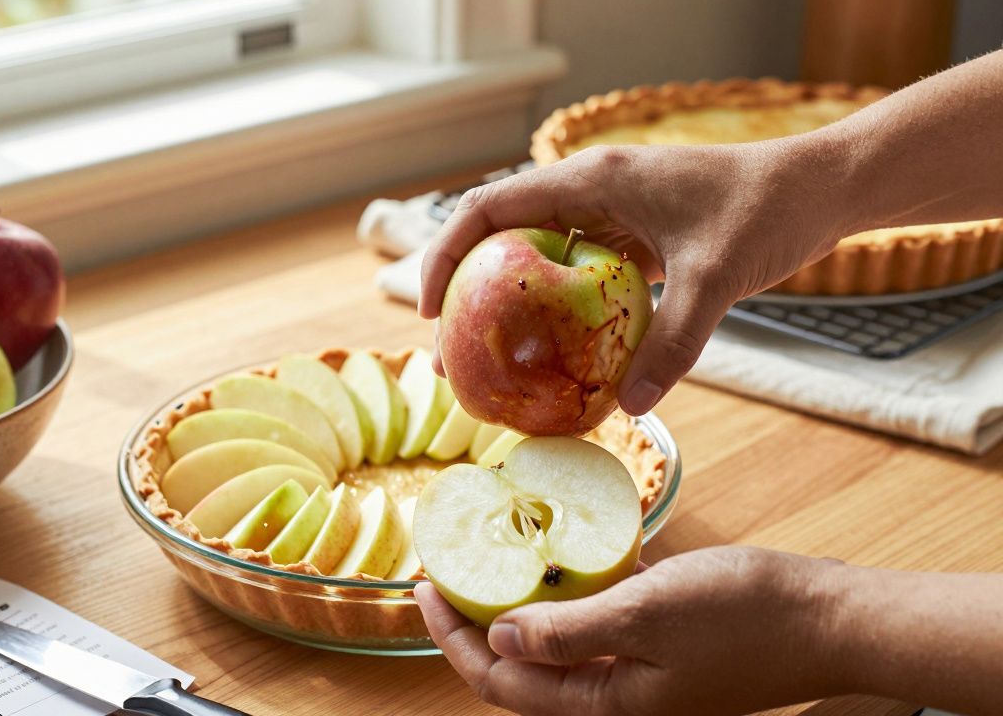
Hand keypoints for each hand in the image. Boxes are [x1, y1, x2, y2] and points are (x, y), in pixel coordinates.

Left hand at [416, 546, 846, 715]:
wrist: (831, 618)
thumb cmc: (747, 616)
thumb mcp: (646, 614)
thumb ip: (567, 631)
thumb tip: (496, 640)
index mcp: (604, 705)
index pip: (500, 682)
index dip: (452, 637)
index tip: (424, 584)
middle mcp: (614, 699)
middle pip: (519, 670)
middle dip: (474, 623)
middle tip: (446, 569)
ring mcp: (639, 675)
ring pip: (555, 645)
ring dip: (519, 606)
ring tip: (490, 557)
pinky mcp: (660, 648)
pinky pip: (596, 626)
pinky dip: (571, 595)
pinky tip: (561, 555)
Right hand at [418, 141, 853, 414]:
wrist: (820, 189)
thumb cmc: (768, 211)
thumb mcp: (717, 277)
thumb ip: (674, 341)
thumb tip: (629, 408)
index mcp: (589, 178)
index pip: (487, 207)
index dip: (443, 254)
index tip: (427, 311)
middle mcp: (588, 190)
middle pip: (498, 235)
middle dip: (463, 291)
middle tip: (451, 357)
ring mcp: (609, 213)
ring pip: (532, 256)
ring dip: (504, 303)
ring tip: (488, 362)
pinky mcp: (632, 236)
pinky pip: (574, 274)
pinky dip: (552, 310)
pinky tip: (550, 354)